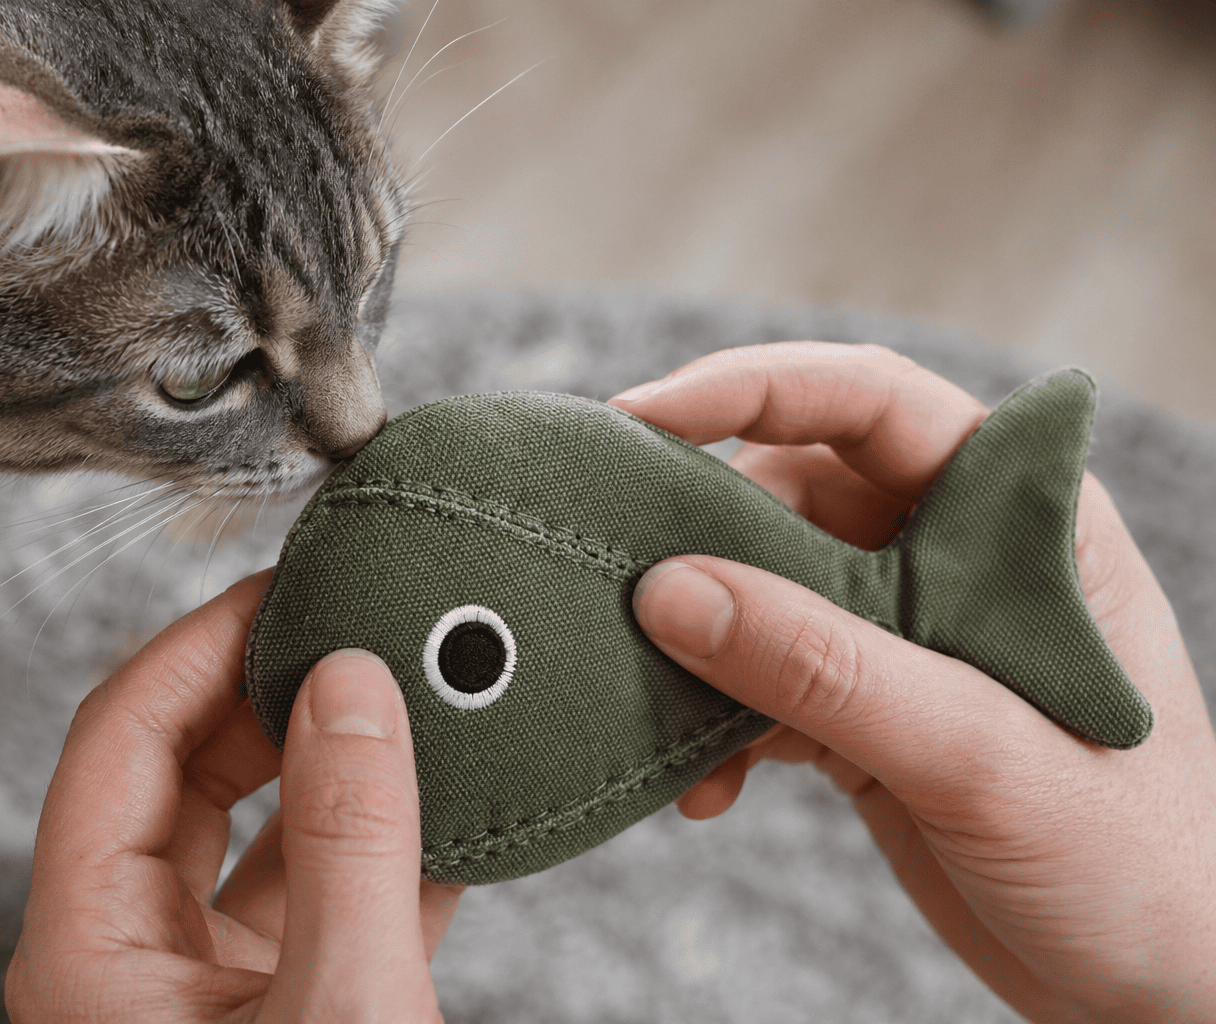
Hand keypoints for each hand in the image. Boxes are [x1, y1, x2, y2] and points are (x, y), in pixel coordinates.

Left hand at [6, 570, 460, 1022]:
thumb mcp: (339, 1002)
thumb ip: (348, 842)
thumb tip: (351, 687)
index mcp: (89, 951)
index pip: (119, 738)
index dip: (200, 644)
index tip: (282, 587)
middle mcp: (130, 959)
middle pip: (182, 769)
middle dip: (270, 689)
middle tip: (346, 627)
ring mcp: (205, 986)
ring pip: (262, 831)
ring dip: (338, 764)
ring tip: (407, 700)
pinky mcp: (282, 1008)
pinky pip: (325, 894)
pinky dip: (388, 845)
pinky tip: (453, 801)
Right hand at [612, 343, 1215, 1022]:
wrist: (1157, 989)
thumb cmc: (1137, 862)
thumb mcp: (981, 753)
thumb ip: (826, 668)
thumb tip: (671, 591)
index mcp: (1021, 518)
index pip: (871, 402)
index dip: (750, 390)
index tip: (641, 414)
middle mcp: (956, 555)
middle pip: (792, 490)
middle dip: (700, 534)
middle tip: (616, 578)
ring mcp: (906, 633)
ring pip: (760, 587)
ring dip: (699, 646)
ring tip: (665, 715)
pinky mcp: (866, 708)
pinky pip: (760, 681)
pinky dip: (717, 723)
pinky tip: (710, 784)